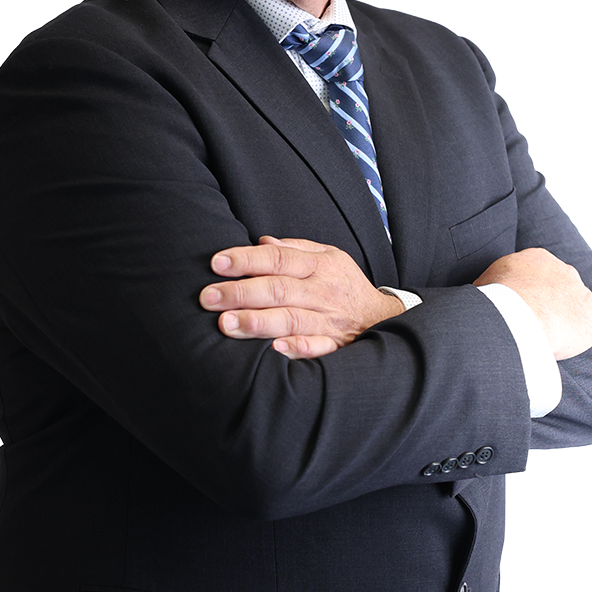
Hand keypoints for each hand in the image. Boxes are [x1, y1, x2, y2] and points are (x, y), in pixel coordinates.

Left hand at [200, 237, 404, 357]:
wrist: (383, 317)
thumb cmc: (344, 284)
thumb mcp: (329, 256)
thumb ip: (295, 249)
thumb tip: (261, 241)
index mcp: (318, 265)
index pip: (278, 258)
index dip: (247, 259)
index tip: (217, 263)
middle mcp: (322, 291)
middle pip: (278, 289)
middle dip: (241, 293)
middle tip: (208, 298)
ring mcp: (328, 320)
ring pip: (291, 319)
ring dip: (258, 322)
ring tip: (227, 324)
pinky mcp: (335, 345)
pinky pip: (317, 348)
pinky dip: (297, 348)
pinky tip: (274, 350)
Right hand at [474, 247, 591, 359]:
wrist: (517, 318)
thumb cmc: (496, 302)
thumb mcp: (483, 284)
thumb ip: (489, 286)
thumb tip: (478, 296)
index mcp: (537, 259)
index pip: (540, 271)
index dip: (534, 290)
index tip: (525, 305)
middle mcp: (564, 270)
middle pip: (562, 285)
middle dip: (553, 302)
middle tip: (537, 322)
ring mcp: (582, 293)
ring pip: (580, 303)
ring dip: (569, 317)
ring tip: (554, 336)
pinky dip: (591, 329)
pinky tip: (578, 339)